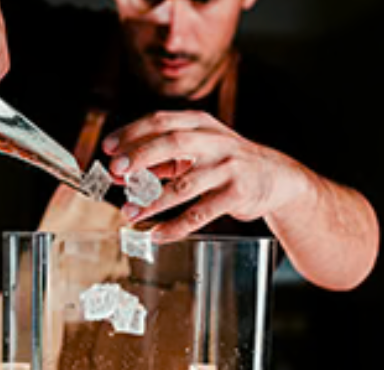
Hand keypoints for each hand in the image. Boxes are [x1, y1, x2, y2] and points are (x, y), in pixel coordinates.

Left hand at [102, 111, 311, 240]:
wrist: (276, 177)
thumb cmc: (227, 163)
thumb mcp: (196, 152)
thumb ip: (160, 161)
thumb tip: (121, 175)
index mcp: (200, 124)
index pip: (160, 121)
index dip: (132, 133)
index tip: (108, 148)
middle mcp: (214, 142)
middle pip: (172, 143)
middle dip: (140, 157)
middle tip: (116, 172)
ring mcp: (227, 168)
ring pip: (184, 185)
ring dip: (152, 201)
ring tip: (129, 213)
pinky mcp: (236, 194)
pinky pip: (200, 214)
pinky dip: (175, 226)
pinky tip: (157, 235)